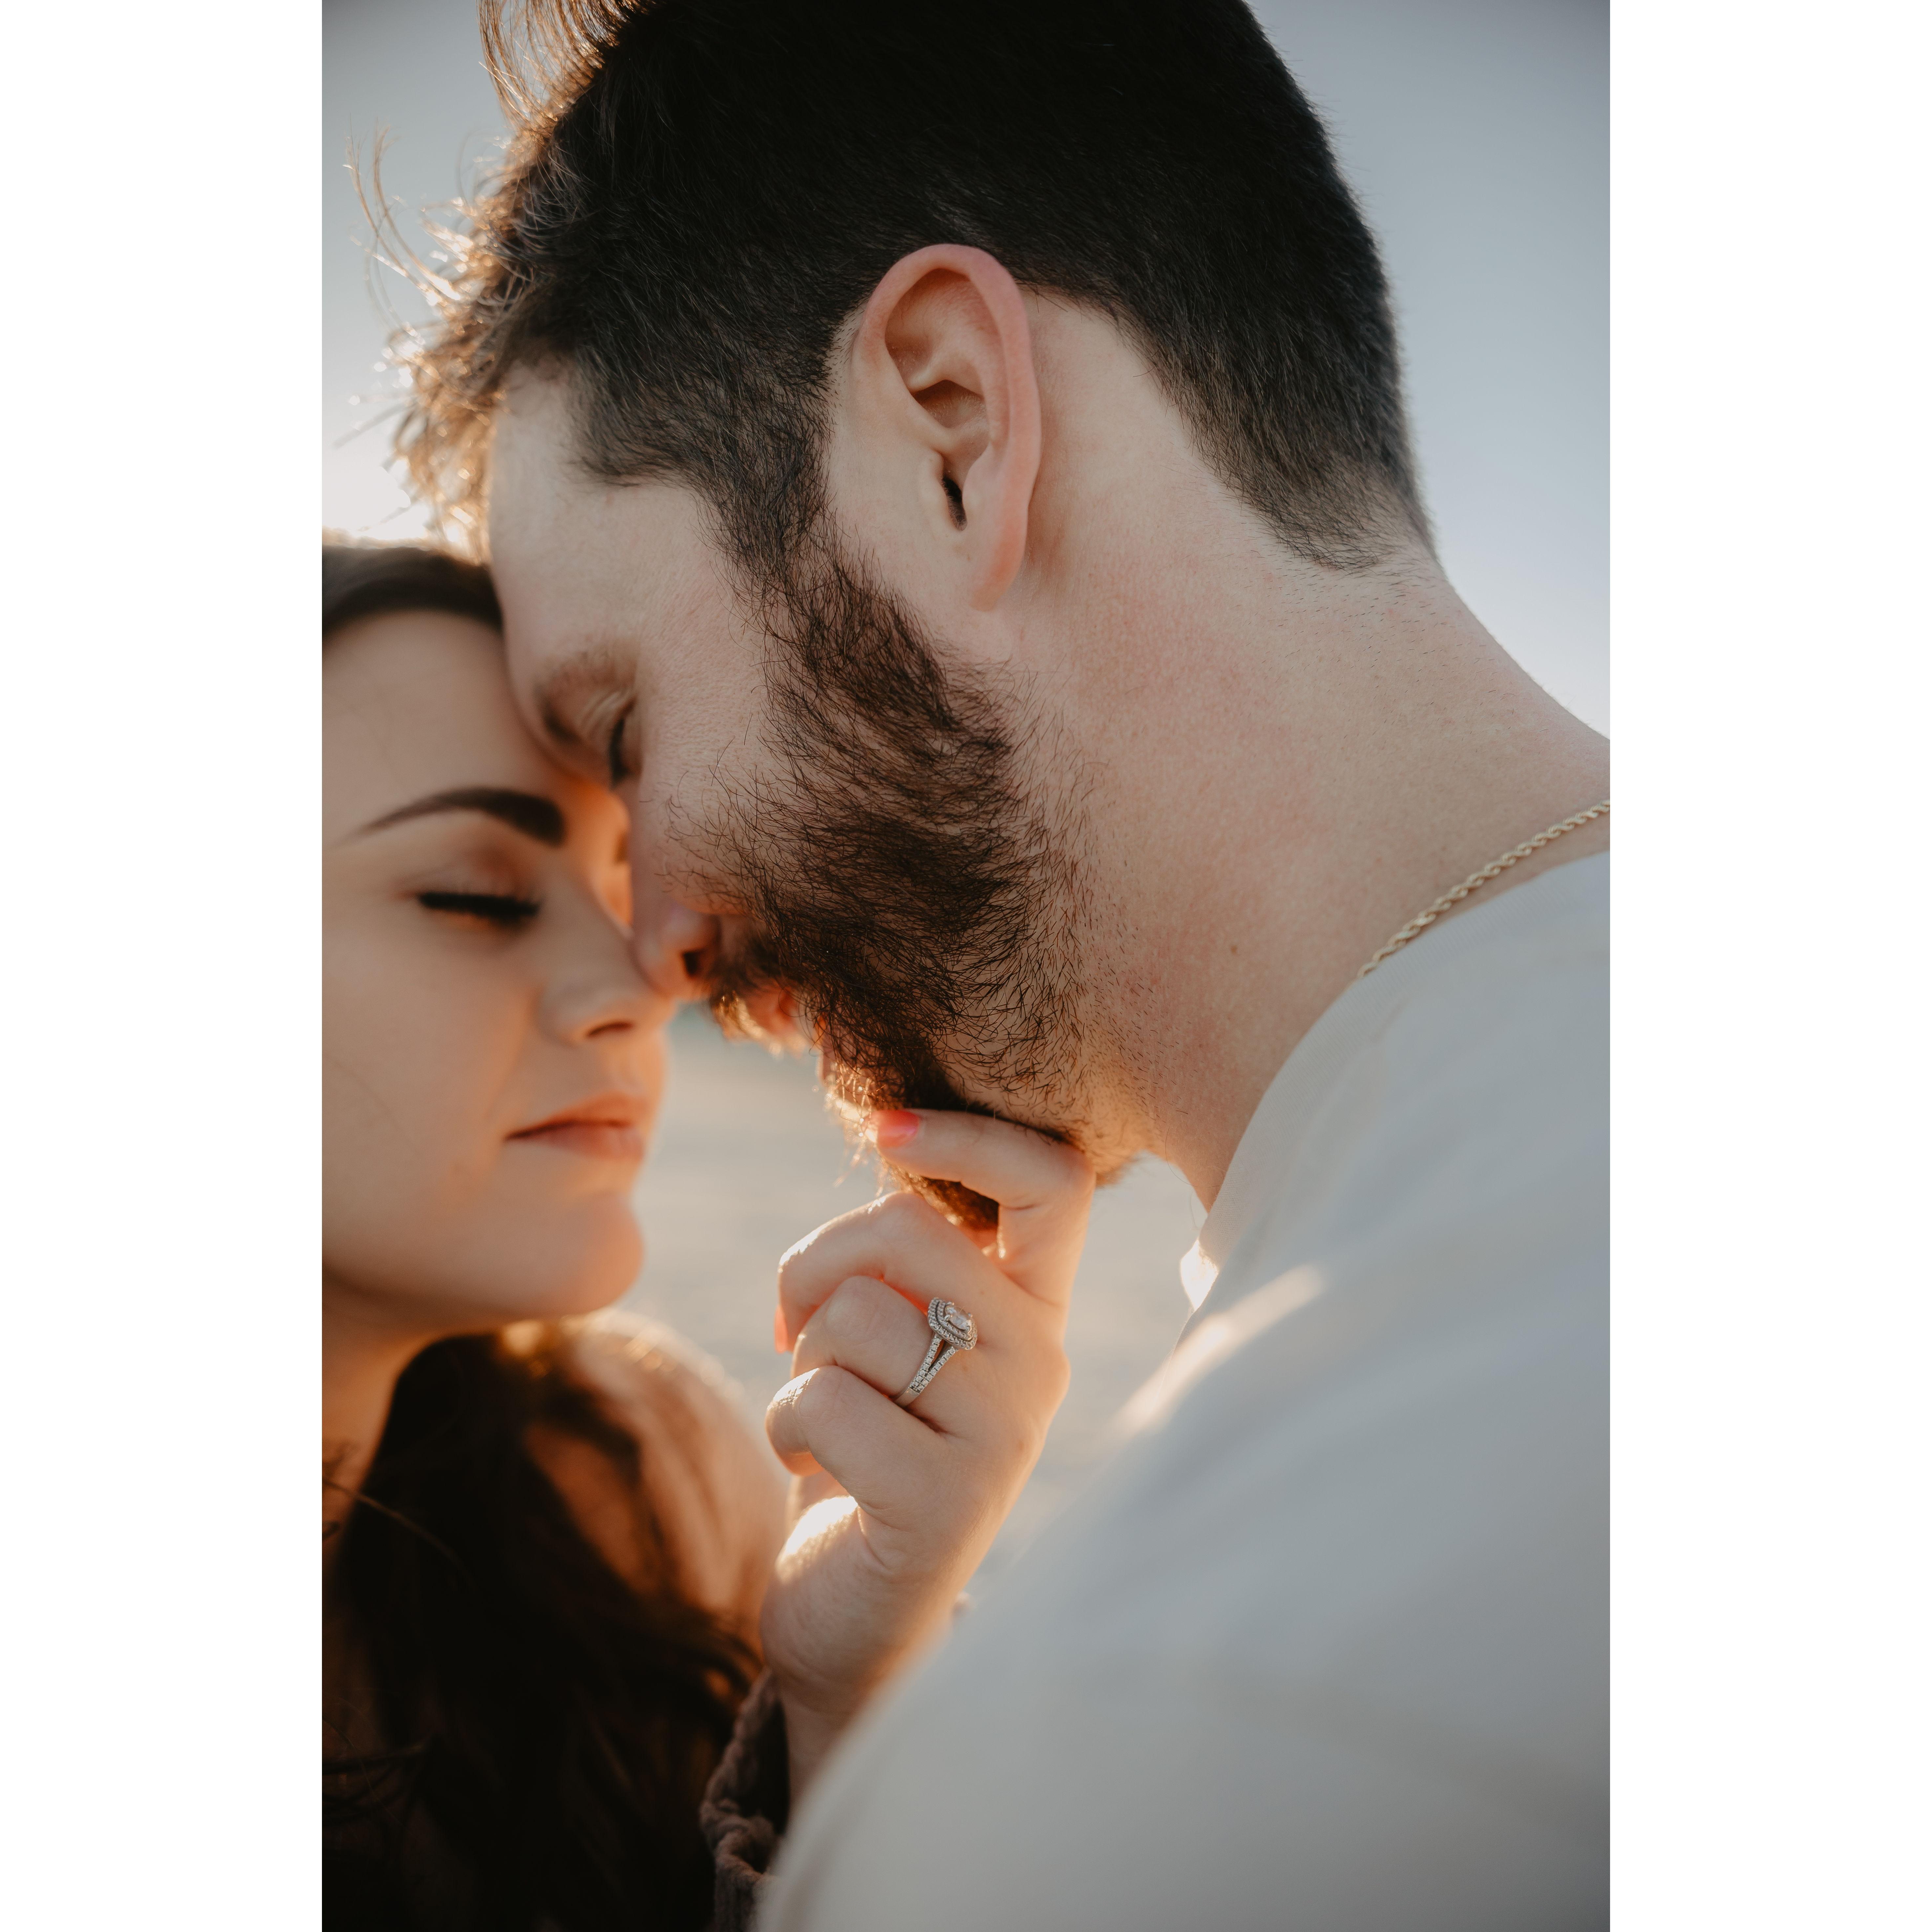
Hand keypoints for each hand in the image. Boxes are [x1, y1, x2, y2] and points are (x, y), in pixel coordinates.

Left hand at [758, 1109, 1092, 1794]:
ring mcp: (1005, 1433)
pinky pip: (823, 1402)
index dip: (967, 1135)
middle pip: (906, 1230)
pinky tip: (818, 1473)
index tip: (884, 1129)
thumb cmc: (864, 1448)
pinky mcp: (947, 1500)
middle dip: (814, 1266)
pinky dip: (788, 1427)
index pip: (1054, 1180)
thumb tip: (886, 1137)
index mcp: (1036, 1309)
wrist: (857, 1614)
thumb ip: (905, 1257)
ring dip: (800, 1363)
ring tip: (826, 1420)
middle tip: (797, 1328)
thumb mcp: (894, 1335)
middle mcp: (1042, 1361)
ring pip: (851, 1316)